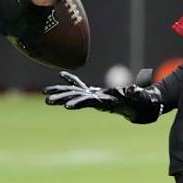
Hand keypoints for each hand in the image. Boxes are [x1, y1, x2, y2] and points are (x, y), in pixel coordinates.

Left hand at [43, 71, 163, 123]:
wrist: (136, 105)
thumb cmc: (137, 102)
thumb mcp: (137, 98)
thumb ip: (134, 94)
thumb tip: (131, 90)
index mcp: (104, 102)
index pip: (88, 103)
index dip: (78, 103)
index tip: (67, 106)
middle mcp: (95, 100)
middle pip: (76, 99)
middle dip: (62, 99)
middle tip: (47, 101)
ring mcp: (93, 95)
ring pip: (74, 92)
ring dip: (60, 91)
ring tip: (45, 92)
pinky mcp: (94, 92)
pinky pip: (81, 85)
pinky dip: (72, 80)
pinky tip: (62, 75)